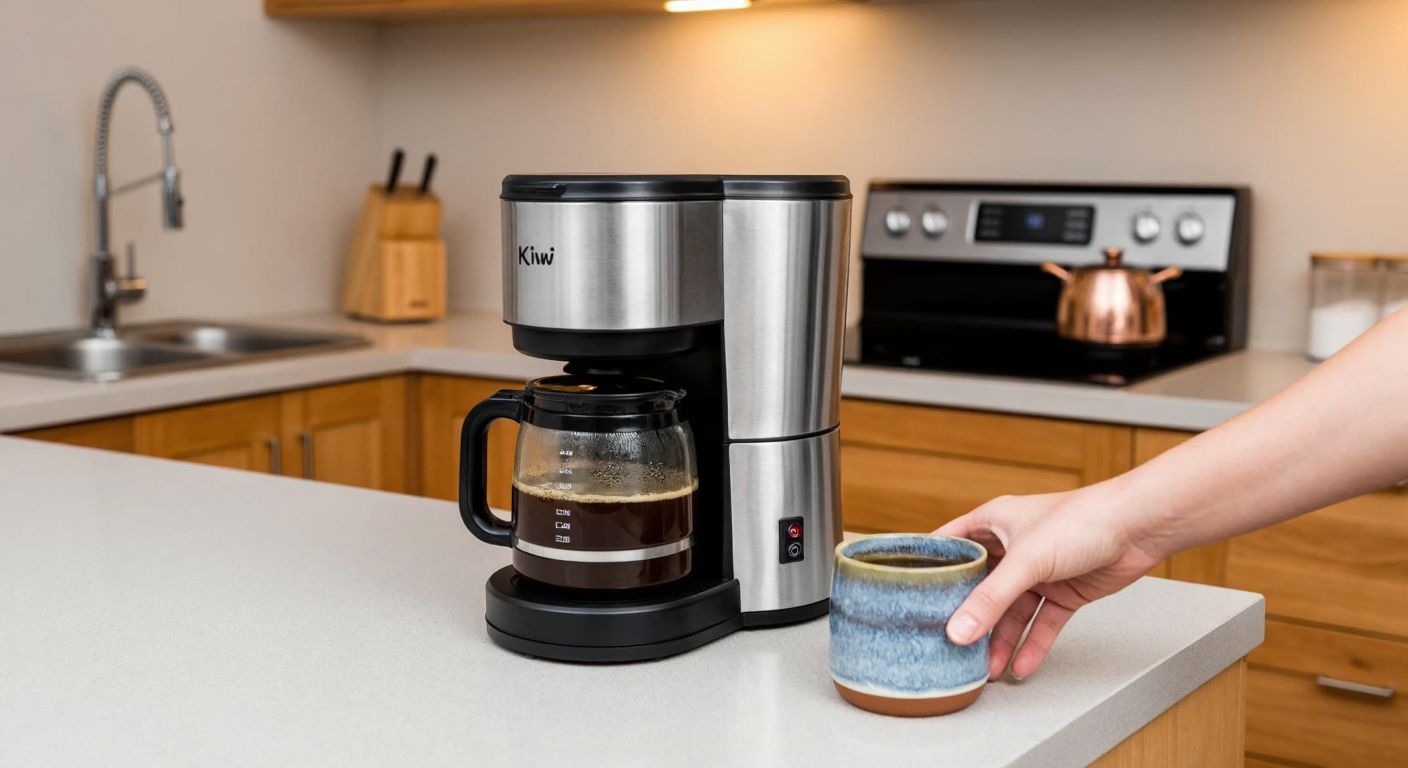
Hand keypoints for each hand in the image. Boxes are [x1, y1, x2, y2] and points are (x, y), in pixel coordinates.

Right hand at [936, 484, 1164, 680]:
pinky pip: (1042, 622)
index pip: (950, 545)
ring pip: (1011, 610)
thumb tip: (960, 631)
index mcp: (994, 522)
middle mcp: (1013, 546)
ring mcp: (1039, 570)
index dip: (931, 568)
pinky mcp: (1064, 590)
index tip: (908, 594)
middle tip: (948, 645)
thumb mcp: (1027, 560)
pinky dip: (1032, 644)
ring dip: (1000, 638)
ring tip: (985, 668)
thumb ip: (992, 600)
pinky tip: (1021, 665)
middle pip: (981, 586)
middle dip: (968, 616)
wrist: (1140, 527)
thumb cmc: (1083, 519)